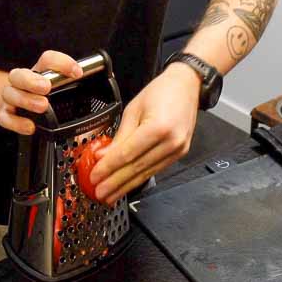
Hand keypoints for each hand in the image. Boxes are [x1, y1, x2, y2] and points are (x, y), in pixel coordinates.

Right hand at [0, 51, 81, 134]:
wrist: (15, 105)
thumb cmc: (40, 95)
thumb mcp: (55, 87)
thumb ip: (68, 84)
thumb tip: (90, 84)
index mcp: (37, 71)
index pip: (47, 60)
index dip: (62, 63)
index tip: (78, 73)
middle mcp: (21, 82)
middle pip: (19, 74)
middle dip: (32, 80)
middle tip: (46, 87)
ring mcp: (11, 98)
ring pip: (10, 94)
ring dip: (26, 100)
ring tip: (43, 106)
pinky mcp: (4, 115)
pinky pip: (5, 118)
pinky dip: (17, 123)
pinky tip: (31, 126)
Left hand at [89, 63, 199, 203]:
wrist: (187, 86)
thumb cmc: (161, 92)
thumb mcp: (133, 110)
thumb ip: (120, 136)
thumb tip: (103, 156)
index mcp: (158, 127)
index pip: (127, 154)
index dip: (108, 168)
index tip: (94, 176)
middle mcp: (171, 141)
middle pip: (137, 167)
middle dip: (115, 183)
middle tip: (99, 193)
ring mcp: (177, 149)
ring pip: (146, 172)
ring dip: (126, 186)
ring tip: (110, 195)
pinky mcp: (180, 153)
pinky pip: (156, 169)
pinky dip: (140, 178)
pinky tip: (128, 184)